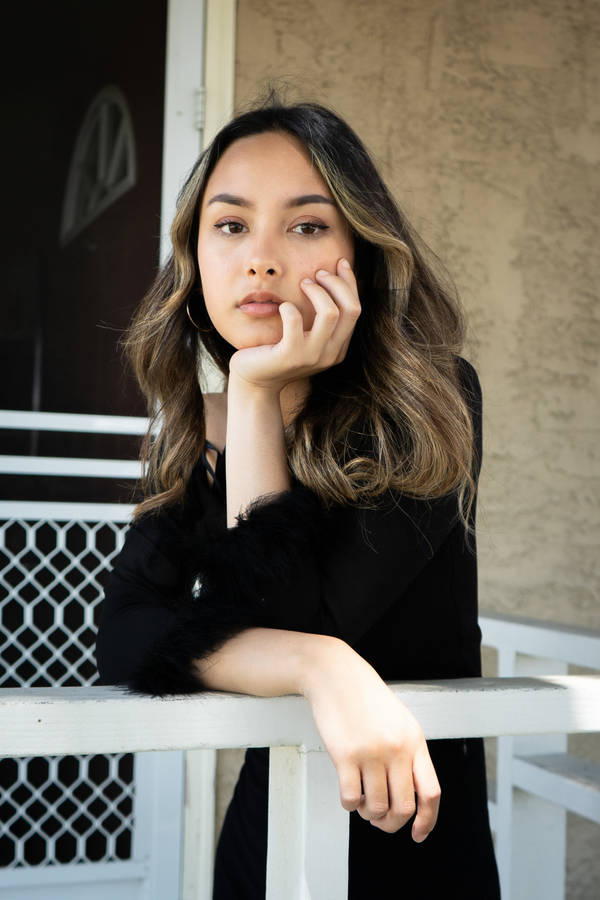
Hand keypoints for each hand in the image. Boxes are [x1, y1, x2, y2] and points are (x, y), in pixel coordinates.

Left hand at [228, 257, 360, 390]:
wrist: (255, 381)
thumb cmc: (279, 352)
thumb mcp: (307, 336)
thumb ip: (321, 319)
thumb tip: (331, 277)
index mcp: (338, 347)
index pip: (355, 309)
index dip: (350, 282)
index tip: (339, 263)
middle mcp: (330, 354)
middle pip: (351, 309)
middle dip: (336, 283)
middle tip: (317, 274)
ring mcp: (311, 356)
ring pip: (330, 313)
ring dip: (317, 292)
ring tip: (302, 284)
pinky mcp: (289, 355)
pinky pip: (295, 321)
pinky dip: (289, 308)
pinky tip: (283, 306)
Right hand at [302, 640, 440, 839]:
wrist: (335, 674)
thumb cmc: (365, 697)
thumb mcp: (399, 721)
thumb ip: (408, 754)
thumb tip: (410, 797)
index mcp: (415, 741)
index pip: (431, 793)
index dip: (427, 820)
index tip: (418, 834)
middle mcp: (397, 748)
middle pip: (403, 807)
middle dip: (391, 823)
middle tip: (380, 819)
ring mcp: (371, 752)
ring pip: (376, 807)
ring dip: (368, 813)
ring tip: (362, 802)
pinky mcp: (345, 755)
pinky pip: (351, 798)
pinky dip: (349, 804)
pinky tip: (348, 793)